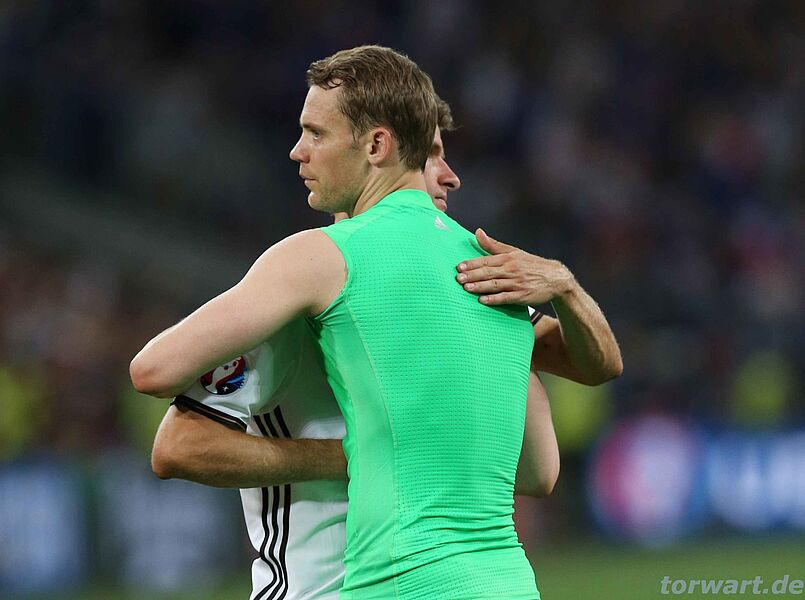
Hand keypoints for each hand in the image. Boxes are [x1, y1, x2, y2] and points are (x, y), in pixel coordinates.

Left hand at [456, 229, 575, 305]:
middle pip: (489, 273)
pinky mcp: (521, 296)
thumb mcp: (514, 252)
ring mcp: (517, 283)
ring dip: (480, 287)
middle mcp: (512, 270)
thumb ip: (493, 245)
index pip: (486, 261)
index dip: (472, 264)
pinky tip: (483, 300)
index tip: (459, 267)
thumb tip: (478, 232)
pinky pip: (505, 298)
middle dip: (473, 275)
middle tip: (458, 278)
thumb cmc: (531, 264)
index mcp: (508, 258)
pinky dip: (494, 299)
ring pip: (495, 285)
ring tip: (466, 288)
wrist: (555, 278)